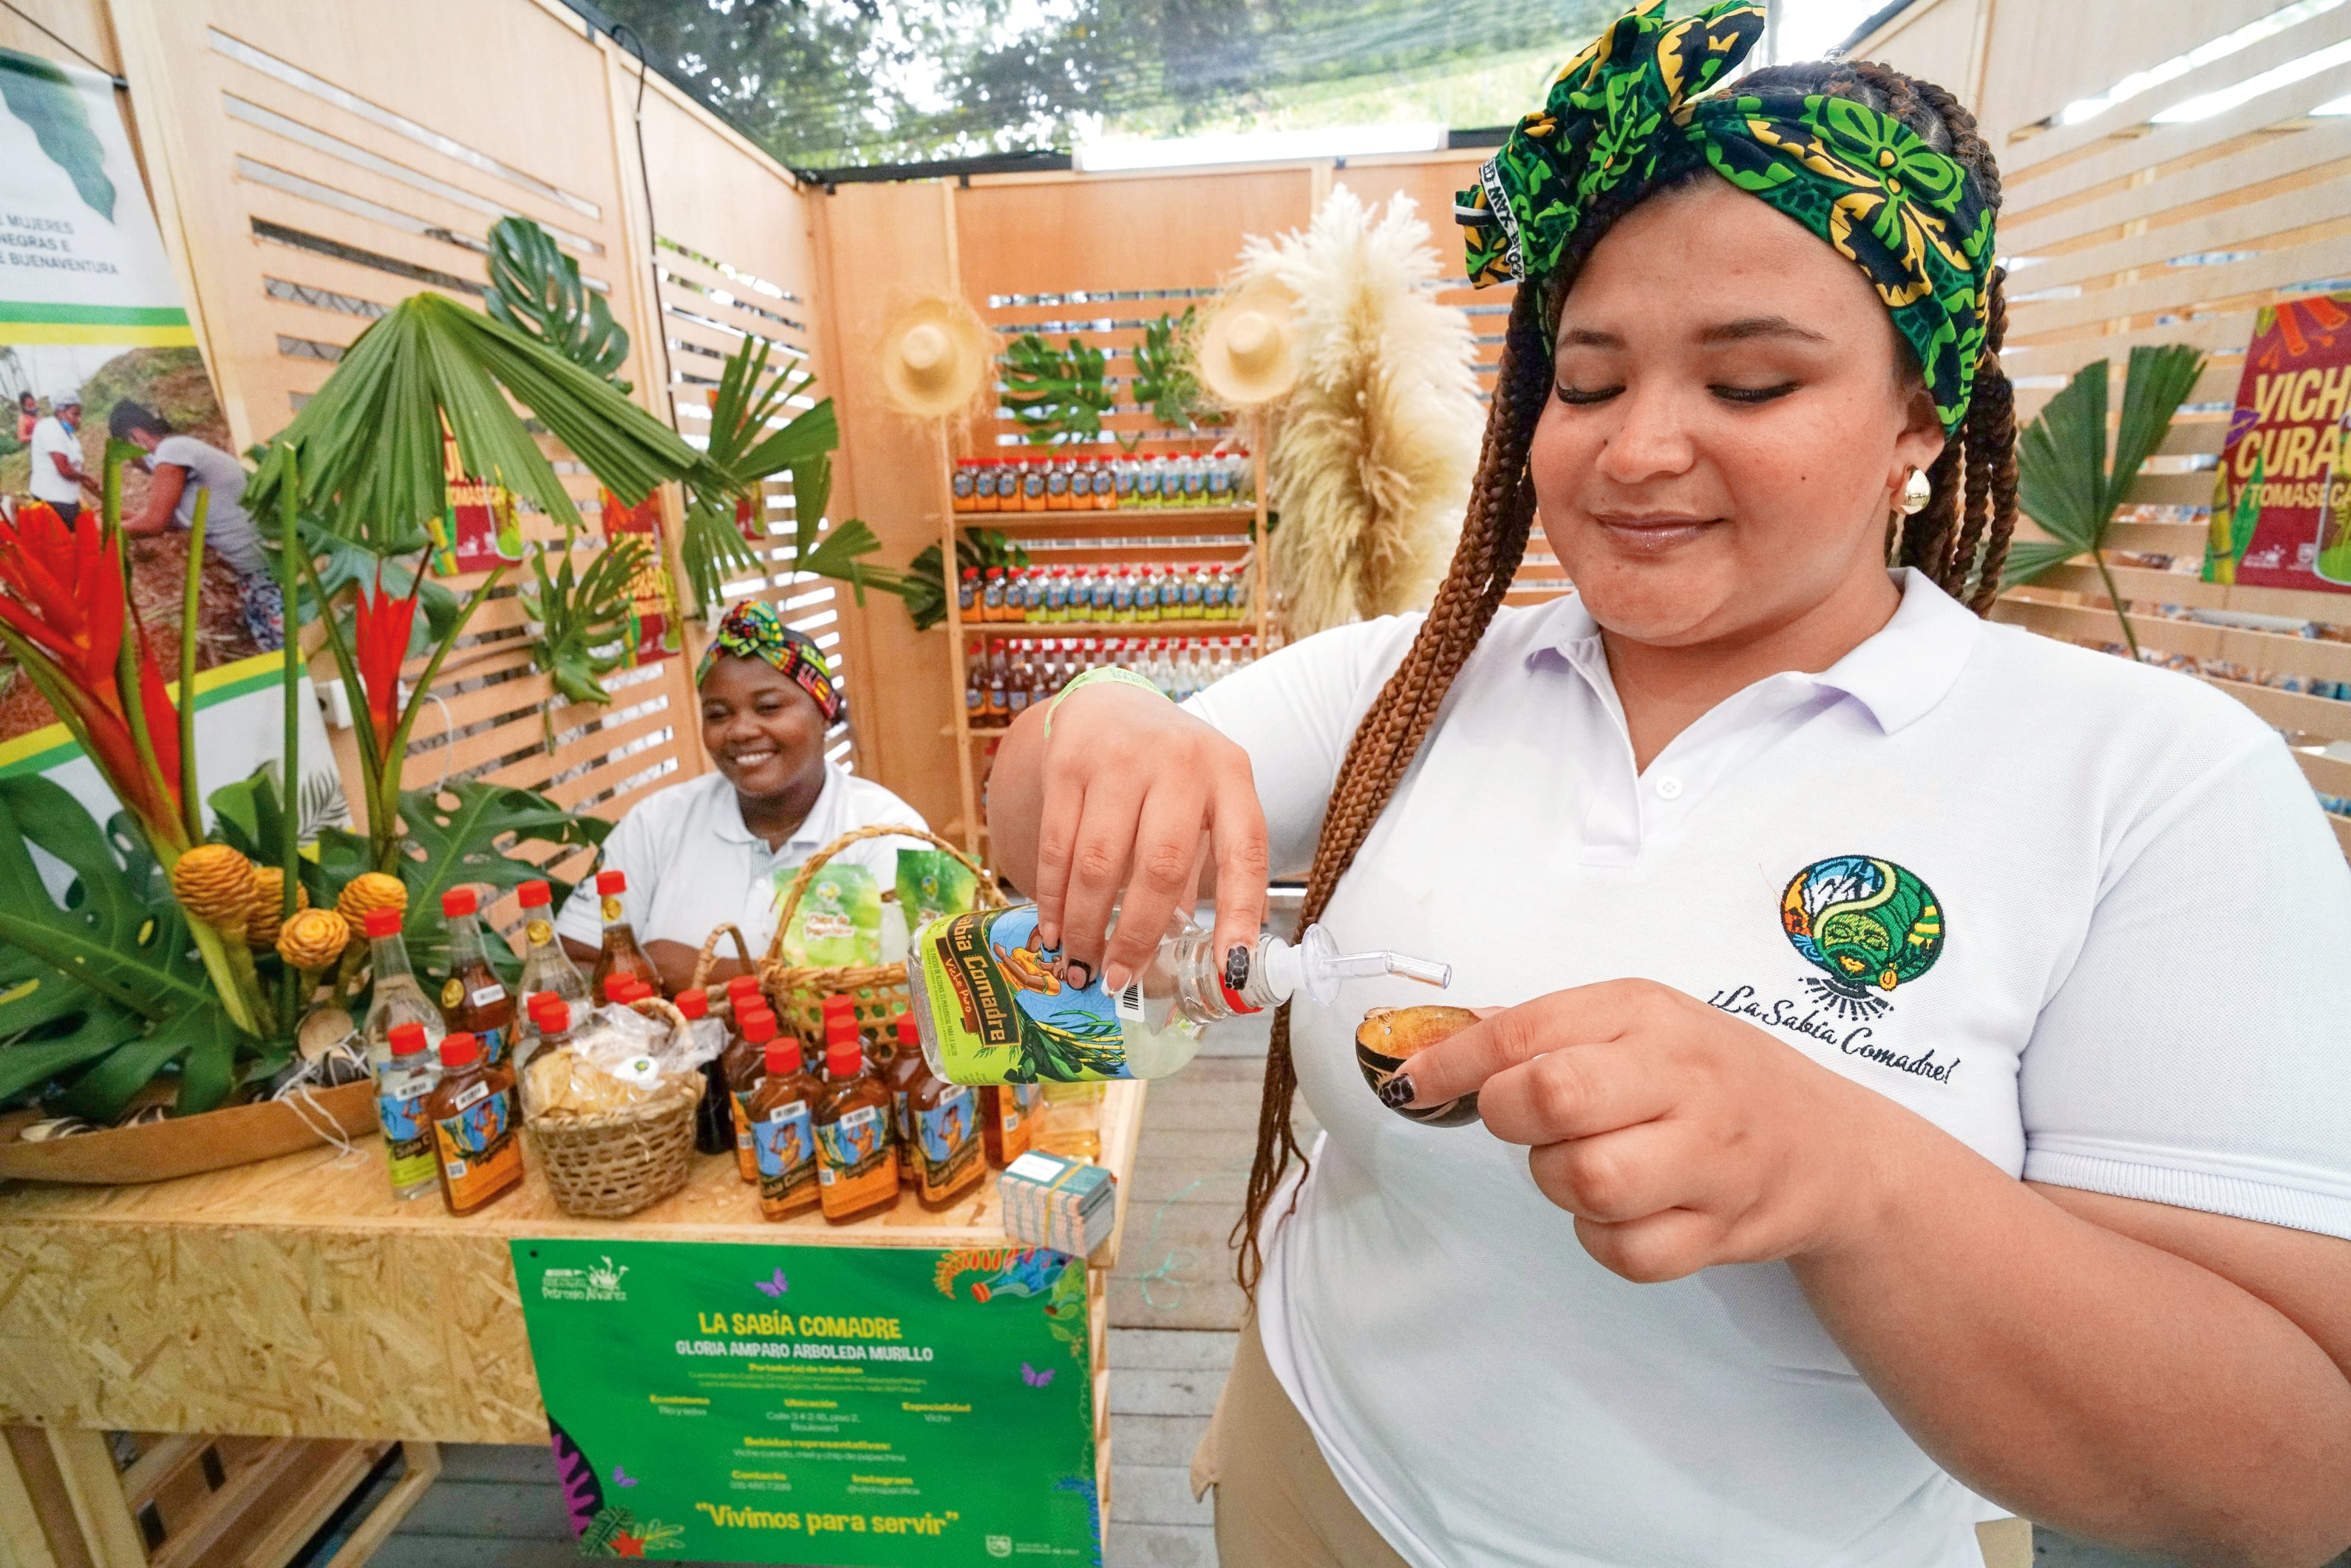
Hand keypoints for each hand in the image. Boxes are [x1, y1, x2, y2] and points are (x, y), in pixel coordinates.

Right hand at [1026, 683, 1267, 994]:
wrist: (1109, 702)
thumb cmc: (1168, 769)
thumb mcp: (1208, 798)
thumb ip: (1213, 863)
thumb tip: (1222, 956)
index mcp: (1230, 775)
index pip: (1245, 852)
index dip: (1240, 914)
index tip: (1231, 970)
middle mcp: (1179, 761)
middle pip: (1161, 865)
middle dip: (1137, 934)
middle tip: (1121, 979)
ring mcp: (1120, 758)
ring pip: (1099, 862)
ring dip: (1088, 925)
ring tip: (1083, 965)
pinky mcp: (1066, 763)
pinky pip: (1055, 846)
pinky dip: (1053, 899)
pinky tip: (1054, 930)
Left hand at [1394, 979, 1913, 1281]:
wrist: (1828, 1146)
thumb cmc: (1712, 1077)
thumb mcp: (1635, 1024)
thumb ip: (1540, 1032)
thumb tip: (1432, 1044)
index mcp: (1646, 1015)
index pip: (1528, 1030)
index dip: (1453, 1062)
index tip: (1412, 1084)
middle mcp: (1683, 1077)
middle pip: (1556, 1097)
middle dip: (1513, 1117)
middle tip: (1526, 1121)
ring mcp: (1710, 1157)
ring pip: (1586, 1182)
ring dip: (1560, 1183)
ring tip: (1586, 1163)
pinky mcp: (1724, 1229)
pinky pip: (1626, 1251)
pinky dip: (1604, 1240)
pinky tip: (1623, 1212)